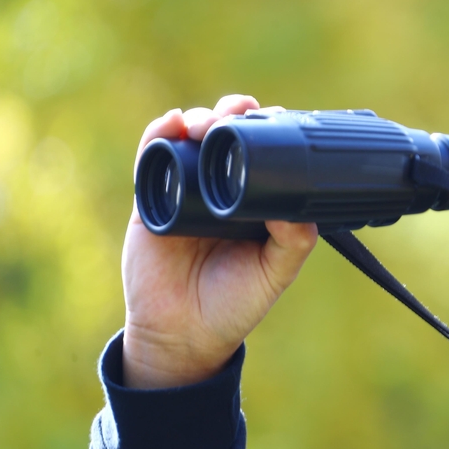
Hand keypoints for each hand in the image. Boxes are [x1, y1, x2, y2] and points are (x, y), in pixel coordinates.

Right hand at [121, 95, 317, 388]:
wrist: (183, 334)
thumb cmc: (235, 303)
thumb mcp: (275, 273)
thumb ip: (294, 242)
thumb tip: (298, 206)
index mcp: (255, 199)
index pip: (262, 150)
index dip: (267, 127)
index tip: (276, 116)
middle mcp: (220, 187)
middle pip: (226, 134)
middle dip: (233, 113)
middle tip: (239, 113)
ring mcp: (184, 189)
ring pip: (190, 139)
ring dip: (199, 119)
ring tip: (206, 124)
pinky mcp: (150, 199)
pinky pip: (151, 159)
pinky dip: (158, 134)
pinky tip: (171, 125)